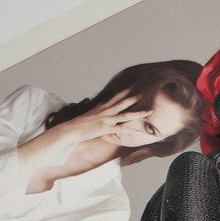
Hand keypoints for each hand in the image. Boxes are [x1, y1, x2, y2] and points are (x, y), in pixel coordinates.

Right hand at [17, 89, 150, 174]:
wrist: (70, 130)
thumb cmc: (77, 126)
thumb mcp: (88, 117)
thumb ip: (95, 112)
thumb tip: (99, 108)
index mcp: (101, 108)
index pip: (114, 98)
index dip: (123, 93)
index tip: (131, 87)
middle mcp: (105, 111)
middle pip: (122, 103)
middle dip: (133, 98)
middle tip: (143, 92)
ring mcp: (106, 119)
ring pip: (126, 115)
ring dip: (138, 113)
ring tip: (149, 111)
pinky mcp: (106, 128)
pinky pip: (122, 130)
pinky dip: (132, 131)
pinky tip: (140, 132)